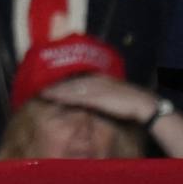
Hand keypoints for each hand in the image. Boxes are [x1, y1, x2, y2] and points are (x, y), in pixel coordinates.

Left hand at [37, 73, 156, 123]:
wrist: (143, 105)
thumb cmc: (130, 103)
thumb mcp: (113, 97)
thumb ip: (102, 97)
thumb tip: (93, 102)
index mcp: (99, 79)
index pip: (77, 78)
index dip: (63, 81)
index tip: (50, 83)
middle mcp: (95, 80)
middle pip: (71, 81)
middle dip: (55, 83)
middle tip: (39, 85)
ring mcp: (95, 88)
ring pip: (70, 87)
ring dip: (56, 89)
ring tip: (42, 91)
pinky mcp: (96, 97)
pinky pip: (75, 96)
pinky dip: (63, 96)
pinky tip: (53, 97)